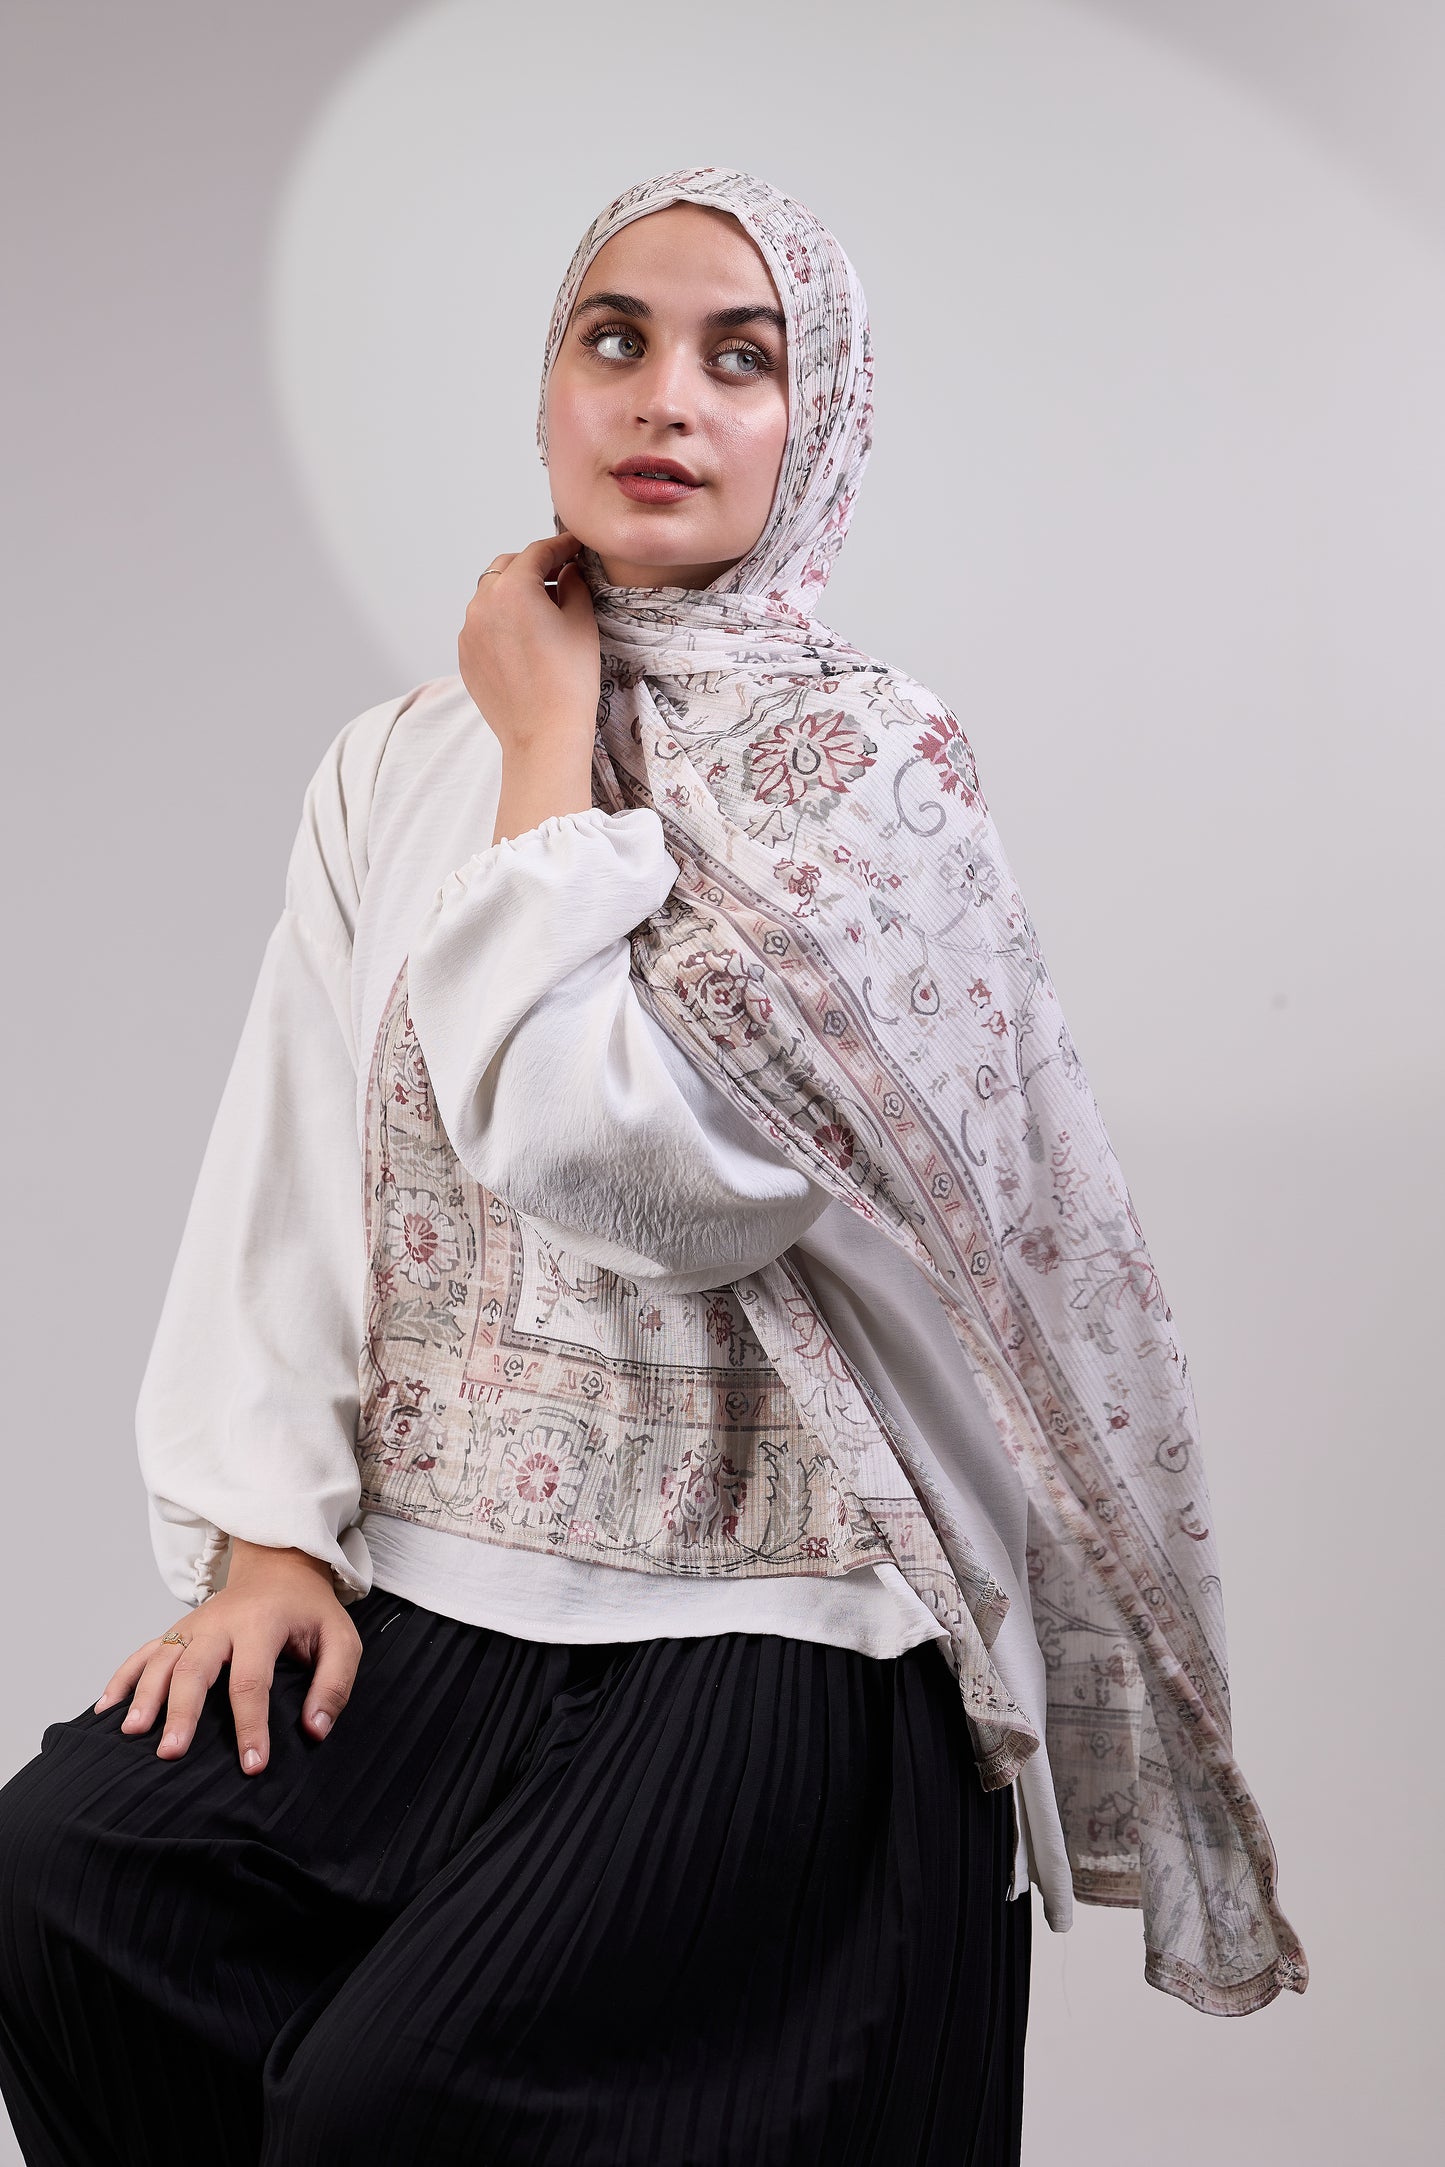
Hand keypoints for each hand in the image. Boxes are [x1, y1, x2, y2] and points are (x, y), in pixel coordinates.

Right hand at [92, 1540, 361, 1775]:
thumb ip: (334, 1684)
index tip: (252, 1765)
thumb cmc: (310, 1611)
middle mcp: (221, 1622)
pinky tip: (107, 1708)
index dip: (251, 1725)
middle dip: (182, 1711)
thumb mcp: (341, 1640)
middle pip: (195, 1668)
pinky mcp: (179, 1630)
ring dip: (144, 1695)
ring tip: (132, 1734)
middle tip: (171, 1752)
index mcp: (263, 1624)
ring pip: (162, 1659)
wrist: (281, 1566)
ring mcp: (194, 1624)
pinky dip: (123, 1677)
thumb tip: (314, 1731)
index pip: (253, 1680)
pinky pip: (145, 1651)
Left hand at [458, 530, 600, 762]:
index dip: (559, 545)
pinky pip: (482, 625)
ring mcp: (469, 631)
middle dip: (532, 565)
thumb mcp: (581, 623)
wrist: (544, 735)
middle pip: (506, 567)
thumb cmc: (568, 681)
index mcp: (512, 589)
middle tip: (559, 574)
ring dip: (513, 593)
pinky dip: (501, 620)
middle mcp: (482, 604)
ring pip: (490, 596)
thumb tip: (568, 570)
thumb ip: (573, 584)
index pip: (536, 552)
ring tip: (541, 610)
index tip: (574, 545)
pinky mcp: (465, 655)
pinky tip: (524, 638)